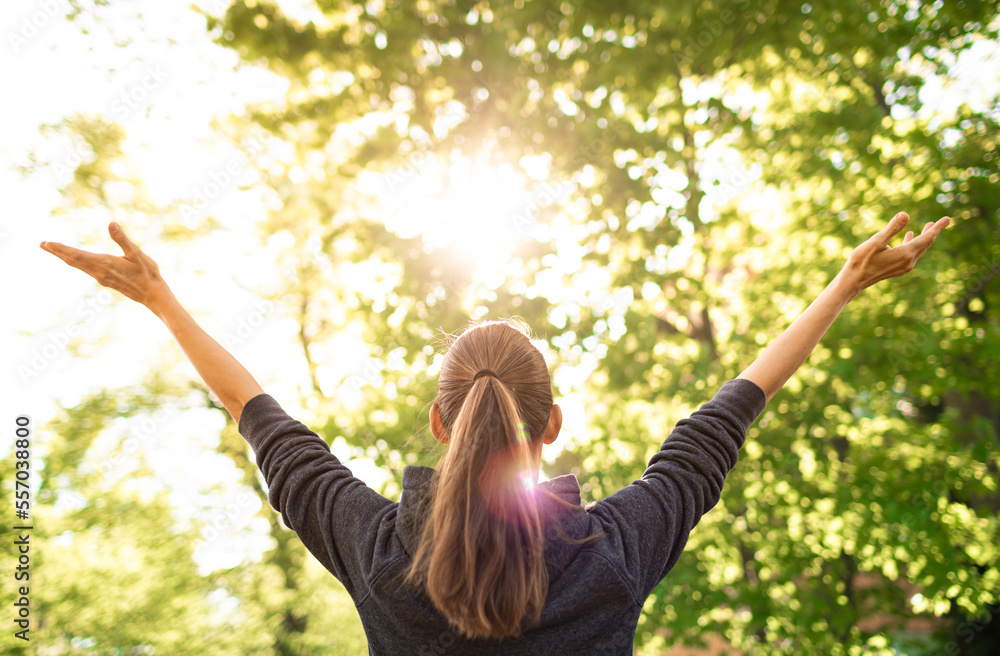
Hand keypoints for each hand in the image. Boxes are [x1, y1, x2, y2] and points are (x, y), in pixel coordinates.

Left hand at [40, 222, 171, 309]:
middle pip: (73, 260)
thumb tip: (111, 223)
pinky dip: (75, 262)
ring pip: (77, 265)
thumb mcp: (136, 254)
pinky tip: (74, 260)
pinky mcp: (105, 279)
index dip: (61, 249)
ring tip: (53, 249)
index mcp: (104, 263)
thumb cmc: (147, 273)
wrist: (152, 295)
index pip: (77, 255)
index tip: (47, 243)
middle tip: (42, 244)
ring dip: (64, 257)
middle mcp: (99, 271)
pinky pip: (85, 269)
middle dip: (57, 252)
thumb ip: (122, 239)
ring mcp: (101, 277)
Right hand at [840, 211, 950, 295]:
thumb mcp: (876, 241)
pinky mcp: (897, 269)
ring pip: (918, 249)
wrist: (854, 281)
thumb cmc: (862, 260)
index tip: (948, 219)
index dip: (938, 228)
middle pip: (925, 244)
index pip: (927, 238)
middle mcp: (908, 262)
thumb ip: (892, 228)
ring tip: (927, 227)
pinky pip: (911, 254)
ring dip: (923, 238)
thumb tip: (905, 214)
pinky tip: (908, 238)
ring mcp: (903, 267)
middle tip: (942, 221)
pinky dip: (913, 244)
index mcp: (906, 253)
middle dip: (933, 232)